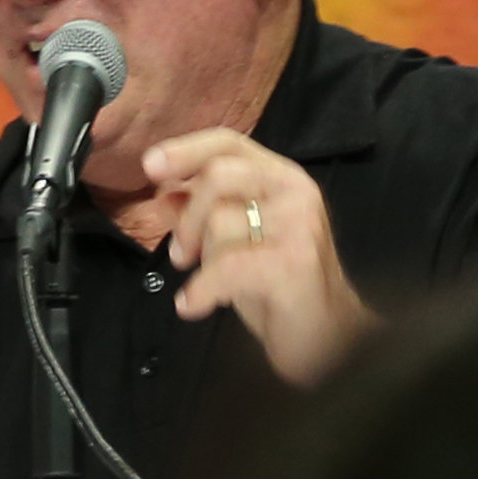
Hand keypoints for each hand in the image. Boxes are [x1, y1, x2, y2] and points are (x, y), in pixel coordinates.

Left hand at [120, 126, 371, 384]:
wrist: (328, 336)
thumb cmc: (278, 286)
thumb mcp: (236, 241)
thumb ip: (205, 211)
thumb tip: (165, 192)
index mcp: (281, 177)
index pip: (229, 142)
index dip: (186, 150)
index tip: (149, 166)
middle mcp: (295, 192)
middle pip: (219, 175)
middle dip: (188, 216)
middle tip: (181, 255)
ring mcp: (299, 225)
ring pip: (221, 222)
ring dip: (202, 261)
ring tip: (204, 288)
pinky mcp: (294, 263)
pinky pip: (227, 266)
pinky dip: (201, 290)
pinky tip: (192, 306)